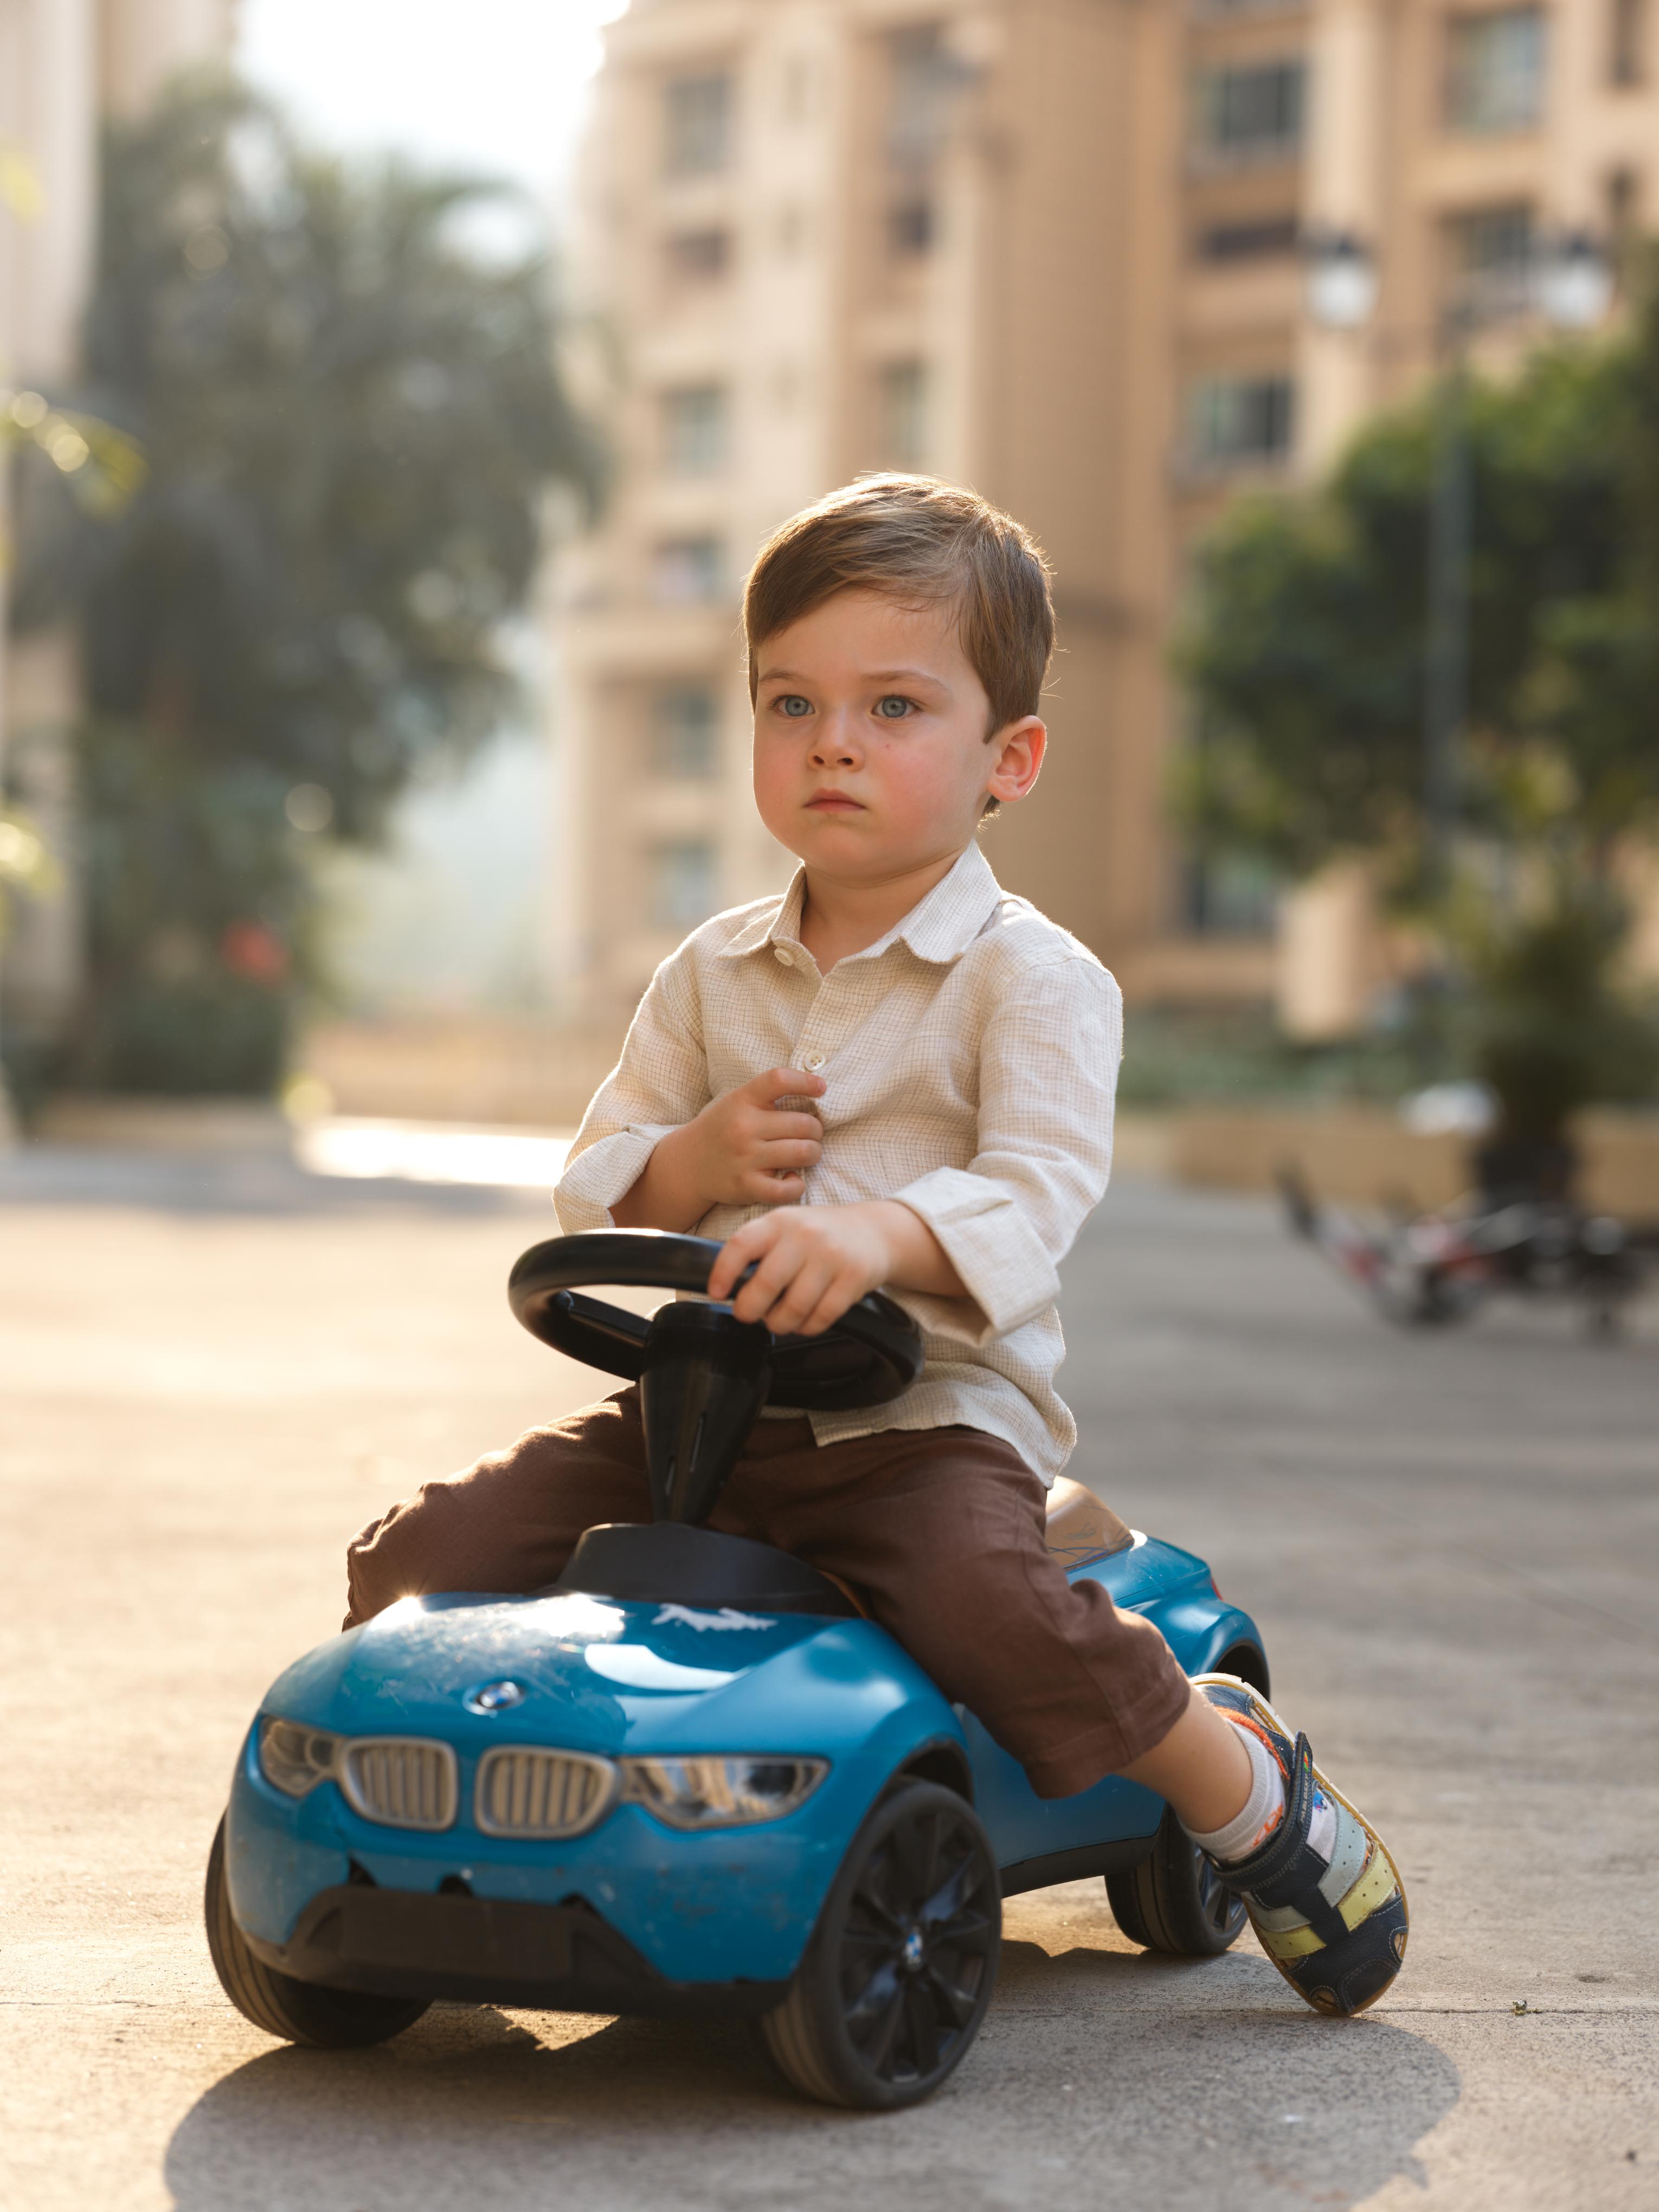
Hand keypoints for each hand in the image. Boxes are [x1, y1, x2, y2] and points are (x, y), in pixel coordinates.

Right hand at [611, 1067, 824, 1230]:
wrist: (688, 1164)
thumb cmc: (724, 1128)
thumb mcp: (738, 1101)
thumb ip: (769, 1094)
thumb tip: (819, 1089)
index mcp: (742, 1099)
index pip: (779, 1079)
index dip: (807, 1081)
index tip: (821, 1088)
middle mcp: (743, 1127)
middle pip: (804, 1123)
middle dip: (816, 1130)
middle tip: (810, 1134)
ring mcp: (744, 1158)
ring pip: (804, 1152)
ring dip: (813, 1153)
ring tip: (805, 1153)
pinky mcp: (745, 1186)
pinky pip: (787, 1189)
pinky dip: (797, 1185)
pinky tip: (792, 1178)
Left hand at [707, 1202, 895, 1336]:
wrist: (874, 1231)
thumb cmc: (821, 1233)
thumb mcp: (787, 1226)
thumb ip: (759, 1248)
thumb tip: (728, 1286)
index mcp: (780, 1221)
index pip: (741, 1244)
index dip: (723, 1272)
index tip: (716, 1292)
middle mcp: (804, 1236)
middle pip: (766, 1283)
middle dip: (749, 1309)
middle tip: (747, 1315)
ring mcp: (831, 1257)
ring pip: (794, 1307)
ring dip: (780, 1323)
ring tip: (778, 1321)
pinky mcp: (854, 1278)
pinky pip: (822, 1316)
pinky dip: (807, 1327)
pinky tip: (804, 1322)